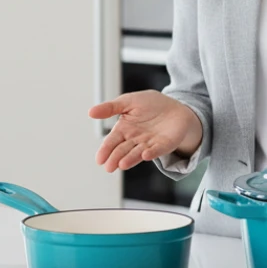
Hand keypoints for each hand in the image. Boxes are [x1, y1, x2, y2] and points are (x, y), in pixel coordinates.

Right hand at [89, 91, 203, 172]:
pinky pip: (157, 150)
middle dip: (115, 158)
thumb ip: (110, 108)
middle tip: (109, 166)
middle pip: (123, 150)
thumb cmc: (151, 104)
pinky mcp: (164, 145)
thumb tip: (90, 112)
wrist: (176, 107)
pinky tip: (145, 155)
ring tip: (122, 164)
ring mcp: (149, 144)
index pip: (112, 141)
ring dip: (130, 159)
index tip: (99, 159)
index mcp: (125, 130)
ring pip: (137, 153)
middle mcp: (135, 140)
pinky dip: (151, 153)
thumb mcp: (128, 101)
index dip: (105, 150)